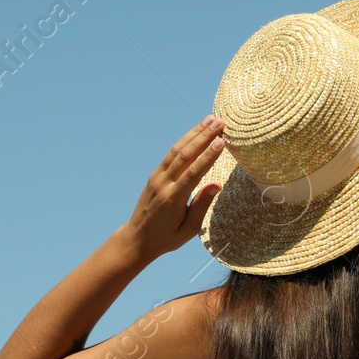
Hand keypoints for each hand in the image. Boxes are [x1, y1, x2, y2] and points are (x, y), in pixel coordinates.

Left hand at [116, 115, 225, 263]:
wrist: (137, 239)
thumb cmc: (166, 237)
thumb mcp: (188, 230)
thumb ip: (201, 206)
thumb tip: (216, 184)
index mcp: (172, 199)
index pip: (193, 173)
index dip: (208, 156)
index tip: (222, 141)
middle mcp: (163, 184)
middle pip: (185, 155)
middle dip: (204, 136)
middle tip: (220, 122)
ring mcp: (157, 177)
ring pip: (177, 150)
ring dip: (195, 133)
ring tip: (211, 120)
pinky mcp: (155, 175)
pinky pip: (171, 154)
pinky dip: (185, 140)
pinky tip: (196, 132)